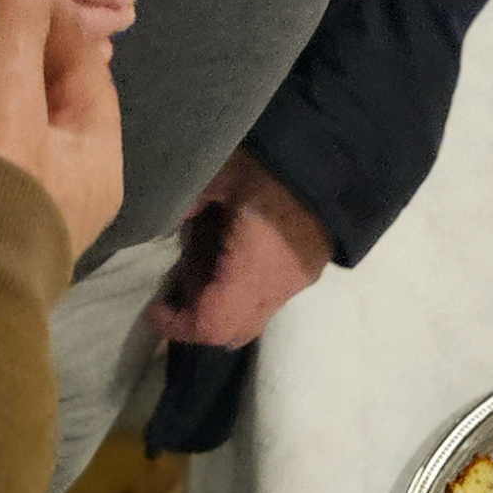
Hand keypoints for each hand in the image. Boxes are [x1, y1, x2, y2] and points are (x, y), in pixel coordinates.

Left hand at [144, 148, 332, 349]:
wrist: (337, 160)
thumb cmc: (274, 165)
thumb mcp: (221, 174)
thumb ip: (187, 201)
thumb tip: (155, 218)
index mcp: (252, 268)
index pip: (212, 322)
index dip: (178, 324)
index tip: (155, 307)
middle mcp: (276, 286)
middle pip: (231, 332)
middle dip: (195, 321)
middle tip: (172, 293)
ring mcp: (294, 282)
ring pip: (251, 319)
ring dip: (219, 307)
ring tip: (196, 271)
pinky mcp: (305, 271)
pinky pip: (266, 300)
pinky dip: (238, 293)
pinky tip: (224, 257)